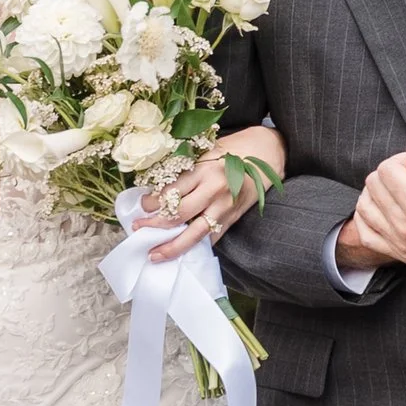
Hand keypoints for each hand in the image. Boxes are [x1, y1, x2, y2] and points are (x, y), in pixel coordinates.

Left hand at [132, 126, 285, 262]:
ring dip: (172, 246)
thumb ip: (184, 170)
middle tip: (139, 228)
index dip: (152, 202)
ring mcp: (224, 207)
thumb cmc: (232, 150)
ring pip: (194, 234)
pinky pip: (212, 239)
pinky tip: (181, 255)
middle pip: (178, 215)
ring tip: (154, 254)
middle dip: (155, 225)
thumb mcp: (205, 152)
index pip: (170, 191)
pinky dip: (195, 248)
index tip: (141, 206)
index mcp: (203, 170)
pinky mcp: (233, 218)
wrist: (266, 154)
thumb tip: (156, 189)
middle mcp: (213, 189)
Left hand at [336, 139, 405, 278]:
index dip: (401, 159)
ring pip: (365, 208)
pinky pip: (368, 234)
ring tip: (399, 188)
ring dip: (378, 193)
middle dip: (390, 173)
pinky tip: (387, 208)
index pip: (387, 170)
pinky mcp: (403, 255)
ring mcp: (402, 245)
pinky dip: (371, 217)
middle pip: (373, 186)